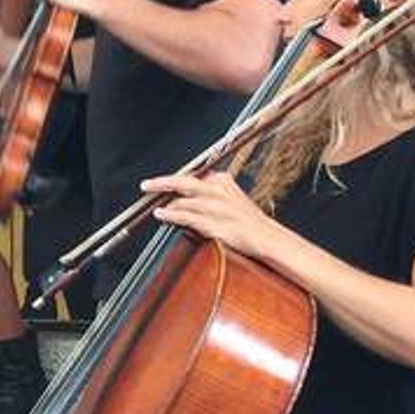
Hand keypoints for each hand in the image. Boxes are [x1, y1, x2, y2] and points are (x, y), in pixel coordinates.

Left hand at [141, 170, 277, 257]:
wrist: (268, 237)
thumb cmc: (248, 220)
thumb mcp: (231, 196)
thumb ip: (211, 191)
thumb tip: (186, 194)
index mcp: (222, 180)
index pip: (191, 176)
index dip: (171, 180)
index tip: (158, 182)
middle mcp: (218, 189)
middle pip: (184, 182)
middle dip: (162, 183)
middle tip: (145, 185)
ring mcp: (216, 206)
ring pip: (183, 200)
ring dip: (166, 203)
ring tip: (152, 206)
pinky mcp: (215, 222)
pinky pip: (187, 216)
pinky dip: (171, 214)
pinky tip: (161, 214)